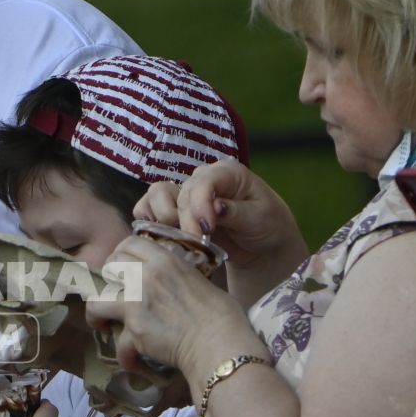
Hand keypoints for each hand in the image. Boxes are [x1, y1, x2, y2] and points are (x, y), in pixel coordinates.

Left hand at [84, 234, 254, 378]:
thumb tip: (173, 284)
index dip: (121, 254)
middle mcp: (146, 276)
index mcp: (166, 260)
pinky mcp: (135, 330)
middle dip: (108, 280)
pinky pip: (118, 342)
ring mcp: (136, 302)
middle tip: (115, 294)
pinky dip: (125, 355)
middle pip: (109, 266)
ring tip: (103, 324)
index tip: (122, 267)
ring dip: (97, 314)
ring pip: (96, 301)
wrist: (219, 343)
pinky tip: (132, 361)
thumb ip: (178, 277)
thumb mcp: (200, 281)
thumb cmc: (222, 315)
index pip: (129, 243)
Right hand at [137, 159, 300, 271]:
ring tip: (181, 238)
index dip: (200, 204)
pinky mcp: (174, 211)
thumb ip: (237, 212)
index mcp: (227, 172)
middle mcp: (202, 179)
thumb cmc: (267, 226)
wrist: (261, 244)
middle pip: (180, 193)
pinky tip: (160, 235)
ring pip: (157, 195)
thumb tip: (215, 207)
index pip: (204, 182)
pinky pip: (149, 208)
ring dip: (163, 218)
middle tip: (198, 242)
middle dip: (185, 220)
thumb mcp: (261, 218)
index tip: (207, 228)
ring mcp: (186, 193)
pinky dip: (149, 220)